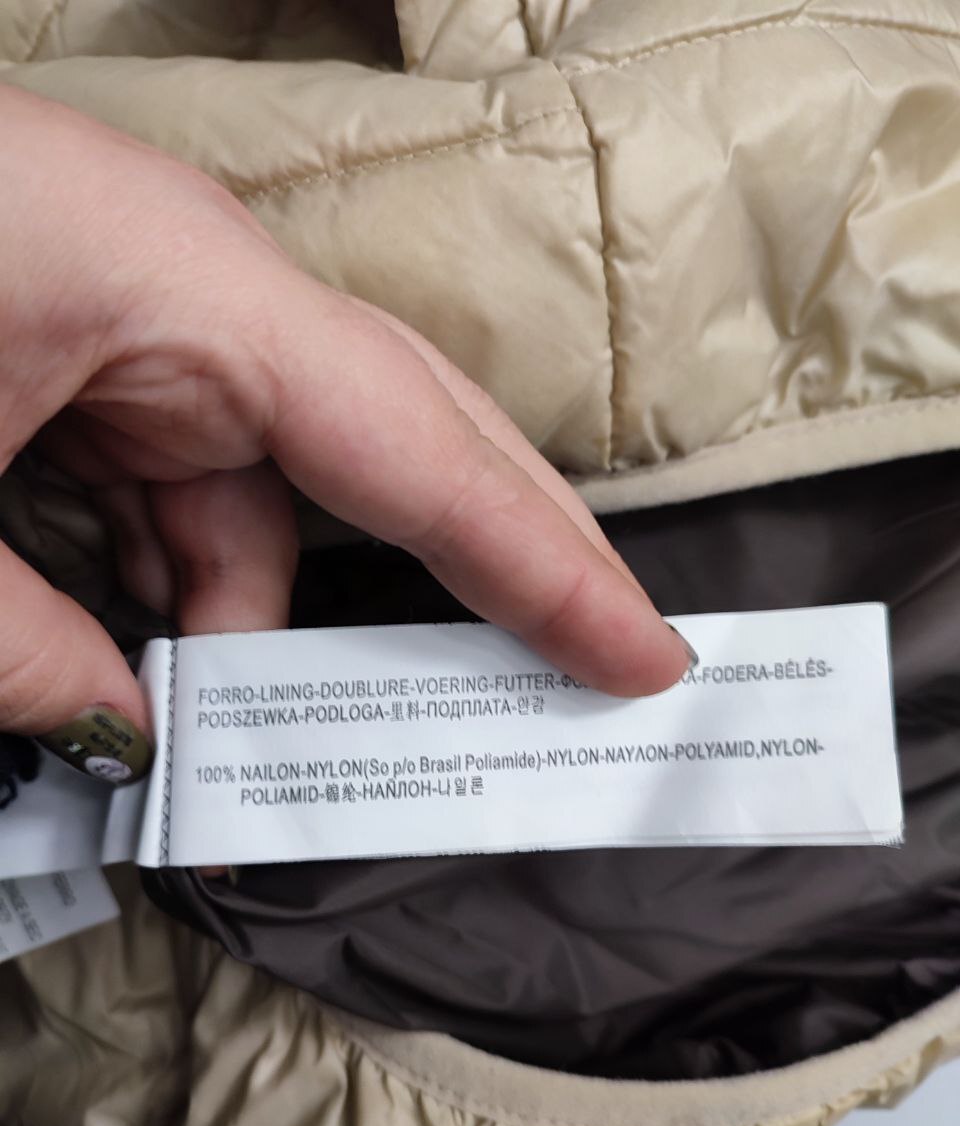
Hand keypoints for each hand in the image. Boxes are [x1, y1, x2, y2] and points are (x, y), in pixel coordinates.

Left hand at [0, 86, 692, 784]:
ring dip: (244, 631)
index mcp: (183, 283)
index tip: (642, 655)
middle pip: (397, 446)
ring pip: (262, 498)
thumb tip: (125, 738)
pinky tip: (132, 667)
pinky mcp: (86, 350)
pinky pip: (177, 487)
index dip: (544, 566)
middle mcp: (192, 289)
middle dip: (477, 575)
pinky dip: (169, 590)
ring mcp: (139, 317)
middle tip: (553, 687)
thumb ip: (22, 645)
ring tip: (221, 747)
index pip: (420, 446)